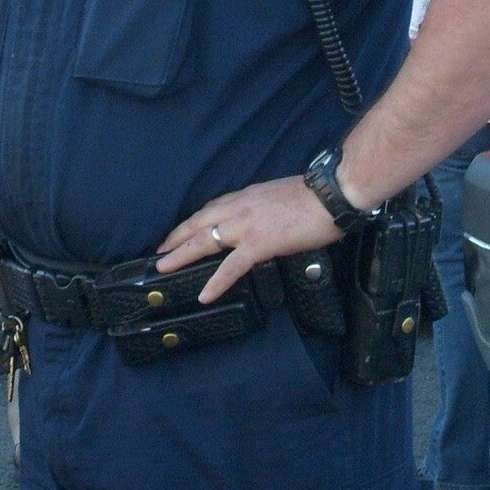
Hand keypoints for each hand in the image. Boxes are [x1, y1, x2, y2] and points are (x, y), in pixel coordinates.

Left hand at [155, 175, 342, 303]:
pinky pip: (231, 267)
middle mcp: (238, 208)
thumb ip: (262, 208)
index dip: (192, 222)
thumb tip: (259, 222)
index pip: (210, 209)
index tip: (179, 231)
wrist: (330, 195)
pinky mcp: (258, 244)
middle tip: (159, 252)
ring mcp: (245, 226)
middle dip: (176, 237)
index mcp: (245, 196)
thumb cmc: (313, 197)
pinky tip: (204, 295)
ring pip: (204, 241)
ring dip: (181, 255)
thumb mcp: (277, 196)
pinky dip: (215, 282)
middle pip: (198, 223)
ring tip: (163, 268)